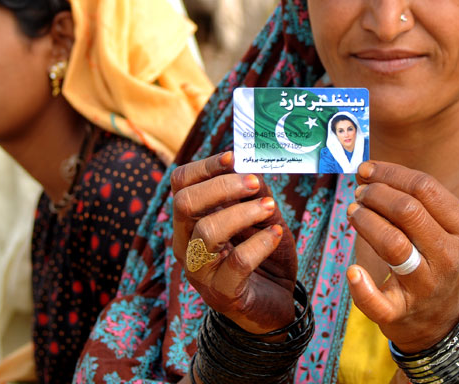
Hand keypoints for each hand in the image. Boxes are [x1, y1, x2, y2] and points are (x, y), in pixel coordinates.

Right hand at [172, 151, 297, 334]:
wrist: (277, 301)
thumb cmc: (264, 252)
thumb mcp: (263, 215)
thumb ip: (255, 192)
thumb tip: (251, 165)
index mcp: (190, 220)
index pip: (180, 184)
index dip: (205, 165)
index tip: (234, 157)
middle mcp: (187, 244)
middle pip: (185, 203)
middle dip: (221, 186)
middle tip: (254, 182)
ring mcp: (200, 272)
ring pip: (207, 232)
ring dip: (242, 213)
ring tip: (269, 207)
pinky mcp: (223, 294)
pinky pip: (236, 263)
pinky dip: (260, 243)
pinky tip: (278, 234)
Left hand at [346, 161, 458, 352]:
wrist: (442, 320)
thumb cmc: (435, 260)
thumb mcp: (442, 229)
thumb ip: (412, 199)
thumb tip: (368, 171)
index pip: (426, 188)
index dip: (390, 173)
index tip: (367, 170)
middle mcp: (450, 257)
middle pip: (407, 211)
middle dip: (376, 194)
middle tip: (360, 193)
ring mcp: (427, 287)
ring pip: (392, 243)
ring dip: (365, 220)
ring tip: (353, 212)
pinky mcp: (402, 313)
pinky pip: (378, 301)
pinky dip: (362, 288)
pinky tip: (352, 271)